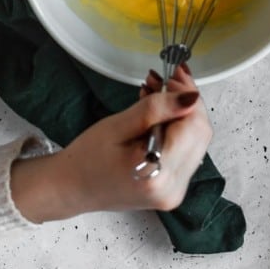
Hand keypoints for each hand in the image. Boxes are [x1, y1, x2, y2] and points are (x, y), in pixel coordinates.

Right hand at [9, 65, 212, 222]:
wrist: (69, 188)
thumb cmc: (86, 158)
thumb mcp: (118, 126)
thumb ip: (155, 110)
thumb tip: (190, 97)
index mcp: (157, 174)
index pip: (194, 128)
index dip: (188, 98)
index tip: (172, 77)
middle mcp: (172, 188)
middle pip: (200, 134)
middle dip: (186, 102)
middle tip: (165, 79)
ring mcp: (174, 191)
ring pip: (196, 141)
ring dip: (181, 113)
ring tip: (157, 93)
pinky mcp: (173, 189)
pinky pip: (186, 151)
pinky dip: (177, 128)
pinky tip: (159, 115)